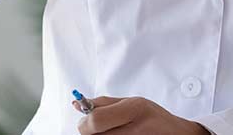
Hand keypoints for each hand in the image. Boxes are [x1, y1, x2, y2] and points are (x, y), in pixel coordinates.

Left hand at [75, 96, 208, 134]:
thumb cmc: (155, 118)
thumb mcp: (132, 102)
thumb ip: (104, 103)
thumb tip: (77, 103)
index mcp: (134, 109)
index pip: (95, 120)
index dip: (85, 122)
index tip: (86, 120)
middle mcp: (136, 128)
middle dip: (91, 131)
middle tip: (101, 128)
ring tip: (117, 131)